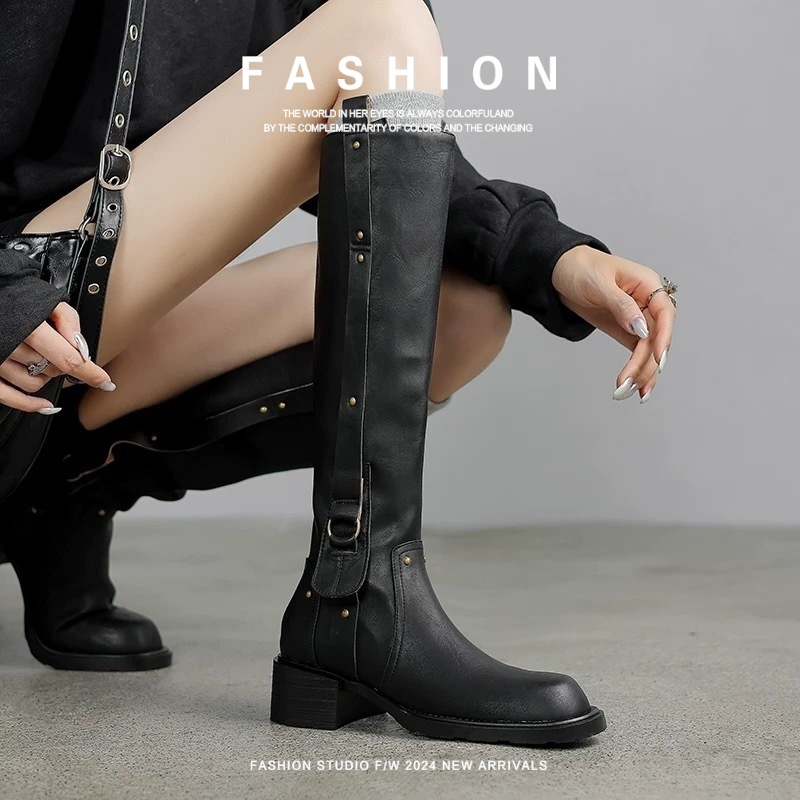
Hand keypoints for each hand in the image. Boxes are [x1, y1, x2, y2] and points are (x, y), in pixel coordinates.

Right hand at [0, 302, 115, 413]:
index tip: (105, 382)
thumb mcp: (48, 301)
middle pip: (53, 371)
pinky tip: (45, 405)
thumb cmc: (20, 298)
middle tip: (56, 348)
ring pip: (34, 384)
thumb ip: (67, 320)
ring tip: (38, 357)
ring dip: (44, 376)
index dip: (90, 373)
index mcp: (28, 327)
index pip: (67, 358)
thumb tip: (79, 346)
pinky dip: (28, 404)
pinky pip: (7, 396)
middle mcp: (10, 345)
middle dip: (62, 363)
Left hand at [552, 245, 675, 402]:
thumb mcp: (599, 283)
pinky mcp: (625, 331)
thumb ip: (621, 305)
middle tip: (629, 384)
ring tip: (627, 392)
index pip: (664, 313)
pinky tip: (633, 387)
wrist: (559, 271)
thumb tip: (641, 328)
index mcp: (647, 284)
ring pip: (648, 350)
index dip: (664, 336)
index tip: (659, 358)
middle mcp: (647, 303)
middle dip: (645, 363)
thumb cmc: (581, 268)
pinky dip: (636, 370)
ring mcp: (637, 318)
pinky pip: (637, 352)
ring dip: (641, 372)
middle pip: (656, 337)